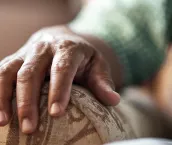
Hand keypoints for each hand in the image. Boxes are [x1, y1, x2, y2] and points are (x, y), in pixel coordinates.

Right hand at [0, 26, 119, 133]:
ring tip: (4, 123)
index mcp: (68, 48)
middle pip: (31, 72)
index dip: (59, 90)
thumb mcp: (97, 65)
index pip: (62, 68)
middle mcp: (44, 47)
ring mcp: (26, 52)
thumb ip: (103, 82)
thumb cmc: (81, 57)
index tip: (56, 114)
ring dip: (4, 97)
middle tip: (30, 128)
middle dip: (28, 101)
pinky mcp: (15, 58)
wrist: (62, 39)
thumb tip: (113, 101)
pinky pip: (0, 72)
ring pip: (9, 72)